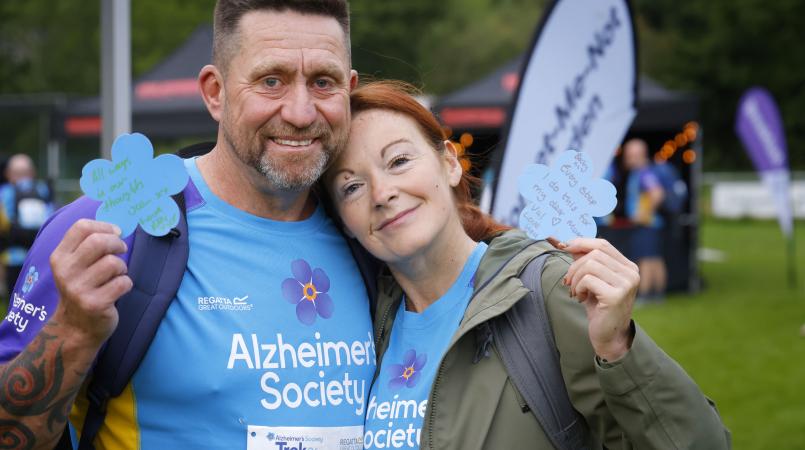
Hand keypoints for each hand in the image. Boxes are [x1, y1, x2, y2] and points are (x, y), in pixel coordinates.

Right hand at [50, 219, 132, 345]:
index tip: (116, 232)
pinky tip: (118, 290)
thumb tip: (117, 227)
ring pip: (113, 263)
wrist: (75, 328)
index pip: (81, 227)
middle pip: (99, 242)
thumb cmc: (82, 289)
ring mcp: (78, 289)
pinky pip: (123, 283)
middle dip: (117, 244)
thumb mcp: (75, 266)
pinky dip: (126, 284)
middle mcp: (65, 272)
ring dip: (122, 267)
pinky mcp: (95, 304)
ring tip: (117, 275)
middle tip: (122, 250)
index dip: (105, 226)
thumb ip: (88, 246)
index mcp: (59, 258)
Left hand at [556, 237, 639, 360]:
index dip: (581, 243)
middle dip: (574, 266)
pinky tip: (581, 298)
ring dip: (575, 278)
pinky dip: (578, 287)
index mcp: (628, 266)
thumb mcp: (592, 279)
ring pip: (590, 264)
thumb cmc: (599, 307)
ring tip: (576, 292)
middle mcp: (631, 272)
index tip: (563, 247)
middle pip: (594, 253)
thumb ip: (583, 260)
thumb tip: (564, 241)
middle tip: (568, 282)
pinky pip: (588, 279)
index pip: (602, 244)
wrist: (608, 336)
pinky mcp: (616, 295)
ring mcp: (626, 283)